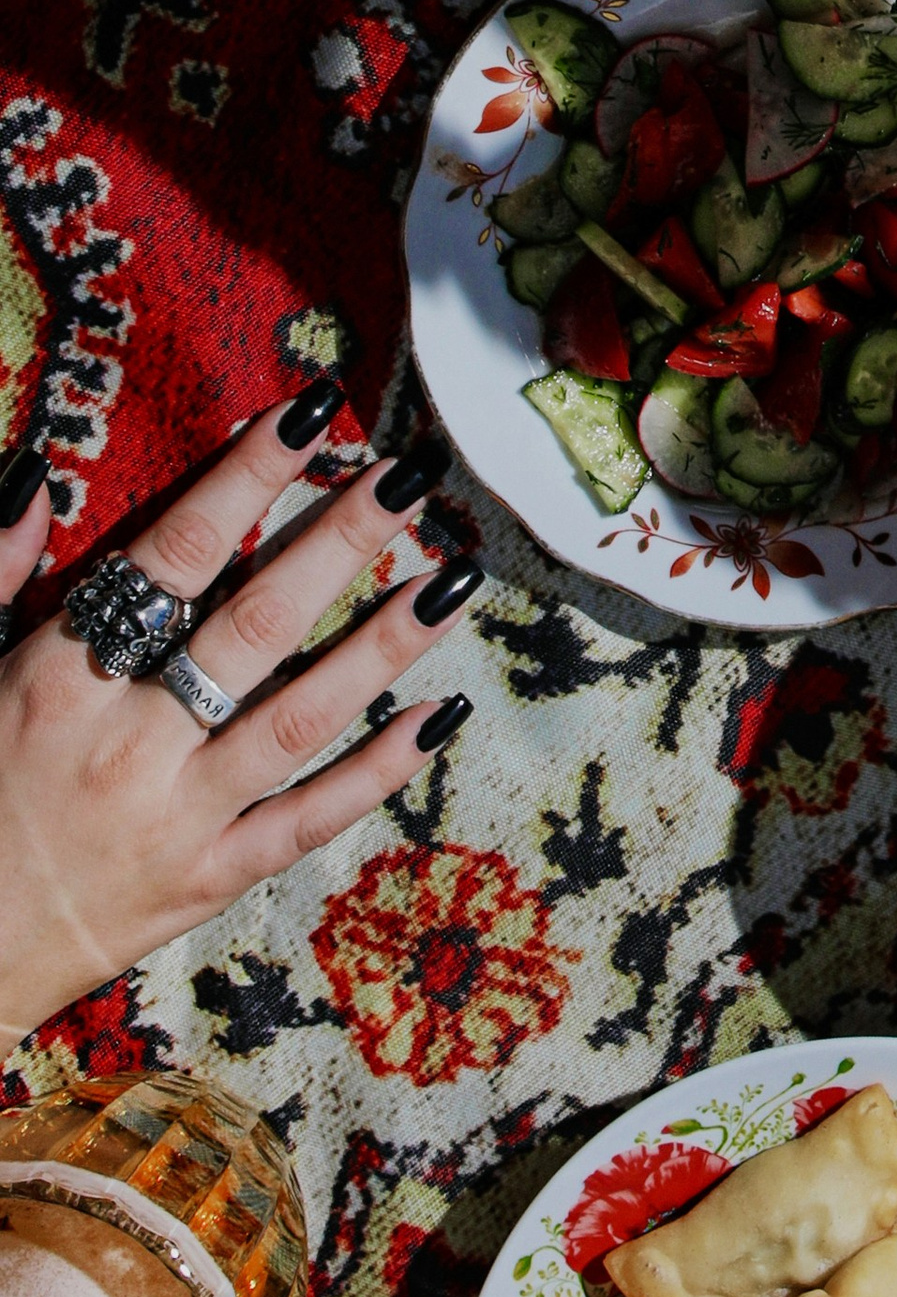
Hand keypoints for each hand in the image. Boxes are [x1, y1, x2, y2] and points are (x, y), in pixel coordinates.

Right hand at [0, 398, 481, 1043]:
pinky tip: (440, 717)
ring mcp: (175, 818)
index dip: (243, 479)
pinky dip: (376, 773)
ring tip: (454, 579)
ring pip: (297, 719)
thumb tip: (32, 470)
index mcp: (58, 680)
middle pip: (254, 625)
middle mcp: (125, 744)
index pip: (168, 557)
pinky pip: (305, 822)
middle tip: (411, 476)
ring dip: (381, 646)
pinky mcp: (206, 880)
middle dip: (338, 543)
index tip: (310, 415)